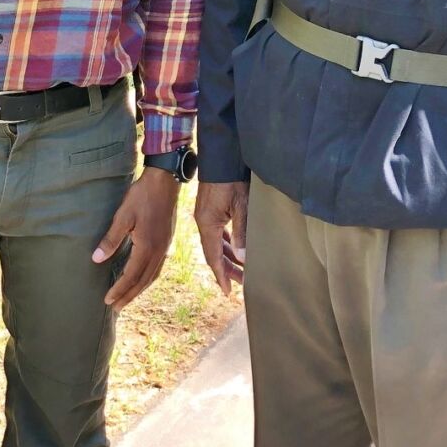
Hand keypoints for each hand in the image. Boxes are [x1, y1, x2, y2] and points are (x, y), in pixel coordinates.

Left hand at [91, 169, 179, 308]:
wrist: (165, 182)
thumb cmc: (142, 196)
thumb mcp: (123, 215)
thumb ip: (111, 239)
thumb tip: (97, 259)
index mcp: (147, 247)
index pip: (131, 276)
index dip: (119, 290)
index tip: (108, 300)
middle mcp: (158, 251)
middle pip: (143, 281)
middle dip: (129, 295)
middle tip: (115, 308)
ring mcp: (165, 247)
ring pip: (152, 275)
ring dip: (139, 289)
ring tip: (127, 298)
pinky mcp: (166, 241)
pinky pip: (157, 267)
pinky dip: (148, 278)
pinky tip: (142, 278)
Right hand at [193, 180, 247, 295]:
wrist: (220, 155)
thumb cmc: (231, 178)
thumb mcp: (240, 205)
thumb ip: (241, 232)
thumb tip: (243, 257)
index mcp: (207, 224)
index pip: (213, 257)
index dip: (221, 275)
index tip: (227, 291)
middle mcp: (204, 222)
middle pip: (214, 252)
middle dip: (227, 269)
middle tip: (241, 283)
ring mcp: (206, 215)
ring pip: (217, 242)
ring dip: (228, 256)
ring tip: (242, 268)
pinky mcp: (210, 209)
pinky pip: (218, 232)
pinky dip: (227, 243)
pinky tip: (235, 247)